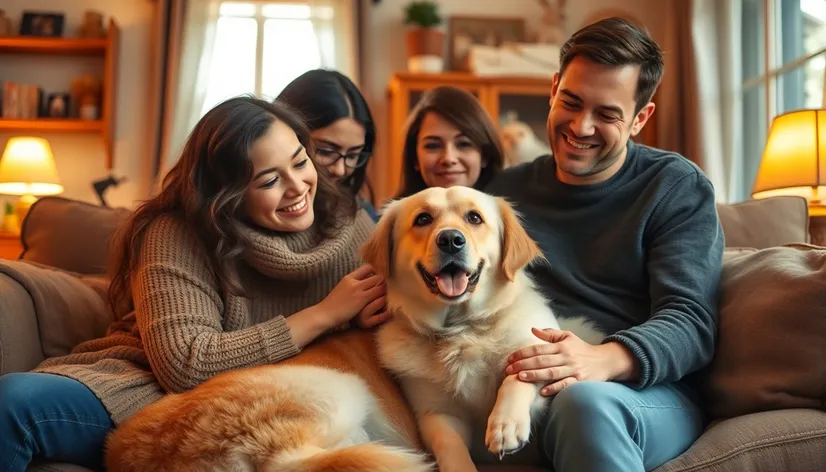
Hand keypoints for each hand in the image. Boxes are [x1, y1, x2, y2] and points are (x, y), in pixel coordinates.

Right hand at [319, 264, 385, 328]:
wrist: (325, 314)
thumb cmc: (332, 305)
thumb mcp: (341, 289)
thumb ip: (351, 285)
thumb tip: (362, 284)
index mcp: (348, 277)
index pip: (367, 267)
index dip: (376, 273)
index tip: (378, 280)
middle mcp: (354, 281)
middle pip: (376, 275)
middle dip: (383, 281)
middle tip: (387, 288)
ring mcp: (358, 289)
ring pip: (379, 283)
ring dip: (385, 289)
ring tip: (387, 295)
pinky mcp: (362, 299)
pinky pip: (378, 293)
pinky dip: (384, 296)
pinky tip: (385, 301)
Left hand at [505, 328, 638, 395]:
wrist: (605, 360)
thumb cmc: (582, 349)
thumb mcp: (568, 337)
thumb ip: (550, 334)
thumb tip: (532, 329)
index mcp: (561, 346)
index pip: (538, 348)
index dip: (523, 353)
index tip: (510, 358)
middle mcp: (566, 357)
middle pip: (542, 360)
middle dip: (524, 364)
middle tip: (509, 370)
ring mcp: (573, 369)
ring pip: (552, 372)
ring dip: (535, 375)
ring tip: (520, 377)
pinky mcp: (580, 381)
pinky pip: (566, 385)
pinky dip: (554, 388)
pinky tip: (542, 391)